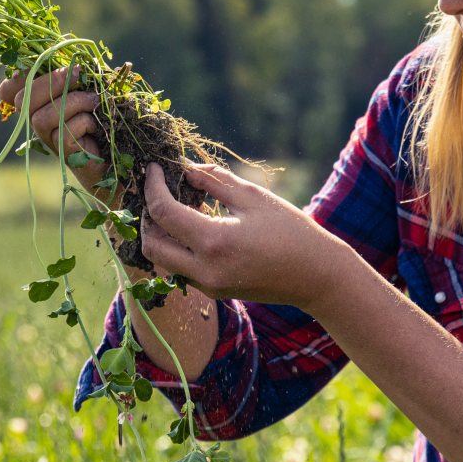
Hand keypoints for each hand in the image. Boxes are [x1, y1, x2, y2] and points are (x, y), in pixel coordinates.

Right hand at [0, 64, 115, 207]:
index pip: (10, 90)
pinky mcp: (65, 154)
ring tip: (94, 101)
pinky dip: (84, 122)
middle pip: (23, 100)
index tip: (42, 64)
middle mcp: (38, 122)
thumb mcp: (88, 88)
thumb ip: (75, 75)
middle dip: (51, 81)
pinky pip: (65, 133)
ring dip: (73, 101)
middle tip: (77, 73)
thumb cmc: (104, 115)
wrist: (120, 154)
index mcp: (40, 103)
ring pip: (41, 118)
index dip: (17, 77)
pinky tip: (96, 126)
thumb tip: (73, 62)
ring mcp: (49, 140)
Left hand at [138, 160, 342, 311]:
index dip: (152, 186)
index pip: (163, 212)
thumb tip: (185, 169)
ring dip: (160, 234)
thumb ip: (215, 181)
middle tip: (156, 191)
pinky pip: (182, 270)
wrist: (316, 276)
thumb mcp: (253, 198)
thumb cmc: (291, 231)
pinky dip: (177, 248)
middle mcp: (205, 270)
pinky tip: (191, 227)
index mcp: (214, 242)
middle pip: (152, 245)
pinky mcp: (215, 292)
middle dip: (146, 216)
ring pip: (163, 260)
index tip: (153, 168)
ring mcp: (209, 286)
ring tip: (174, 207)